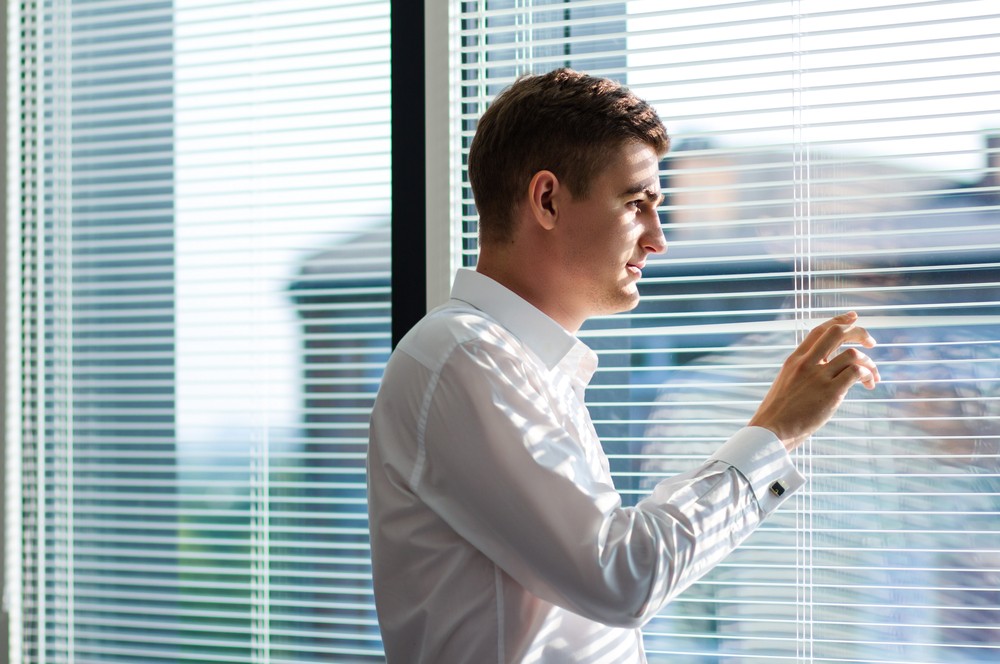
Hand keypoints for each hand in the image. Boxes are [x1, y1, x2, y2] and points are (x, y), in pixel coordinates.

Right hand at [749, 311, 879, 450]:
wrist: (771, 431)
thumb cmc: (779, 414)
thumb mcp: (787, 383)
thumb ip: (804, 372)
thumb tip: (826, 370)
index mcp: (794, 360)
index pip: (819, 330)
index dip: (838, 320)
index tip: (853, 317)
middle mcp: (806, 363)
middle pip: (837, 333)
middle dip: (859, 333)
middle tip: (871, 343)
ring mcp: (818, 377)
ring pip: (852, 354)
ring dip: (868, 362)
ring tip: (872, 376)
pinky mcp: (831, 392)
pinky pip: (856, 373)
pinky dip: (867, 375)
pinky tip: (869, 385)